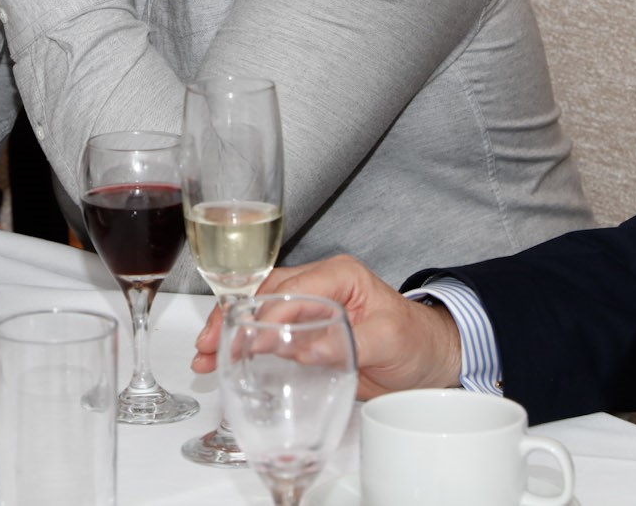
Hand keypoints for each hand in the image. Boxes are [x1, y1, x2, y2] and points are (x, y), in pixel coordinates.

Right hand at [192, 256, 464, 399]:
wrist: (430, 360)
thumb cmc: (416, 341)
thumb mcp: (387, 339)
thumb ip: (346, 341)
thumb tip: (304, 347)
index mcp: (338, 275)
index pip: (289, 289)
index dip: (259, 312)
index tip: (237, 336)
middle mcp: (319, 284)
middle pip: (264, 295)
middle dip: (232, 319)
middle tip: (207, 346)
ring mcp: (310, 307)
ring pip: (259, 311)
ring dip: (231, 332)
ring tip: (204, 356)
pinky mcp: (305, 331)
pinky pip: (268, 331)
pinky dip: (244, 343)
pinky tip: (223, 358)